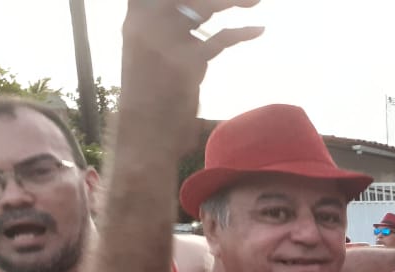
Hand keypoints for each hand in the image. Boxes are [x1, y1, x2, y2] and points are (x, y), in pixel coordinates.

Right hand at [119, 0, 263, 153]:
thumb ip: (168, 33)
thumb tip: (194, 20)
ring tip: (256, 0)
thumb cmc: (148, 99)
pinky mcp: (186, 61)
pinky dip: (244, 33)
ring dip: (233, 0)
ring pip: (204, 5)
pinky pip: (221, 38)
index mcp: (135, 20)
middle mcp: (147, 23)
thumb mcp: (148, 56)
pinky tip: (259, 29)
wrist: (142, 135)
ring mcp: (166, 40)